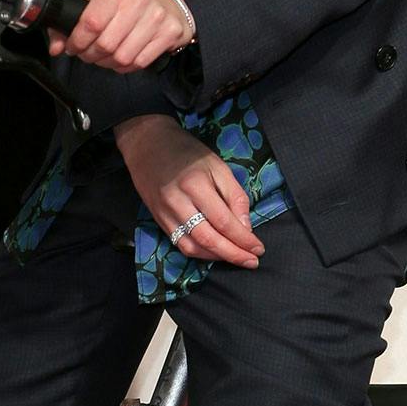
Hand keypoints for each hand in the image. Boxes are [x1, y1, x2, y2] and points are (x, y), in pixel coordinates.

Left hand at [46, 0, 192, 72]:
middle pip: (105, 45)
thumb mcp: (99, 5)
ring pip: (122, 57)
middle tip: (90, 54)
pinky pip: (139, 63)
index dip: (78, 41)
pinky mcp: (170, 33)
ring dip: (108, 63)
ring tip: (107, 56)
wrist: (170, 3)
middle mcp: (138, 2)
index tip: (74, 47)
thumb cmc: (128, 6)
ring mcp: (156, 18)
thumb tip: (56, 47)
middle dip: (92, 55)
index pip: (90, 23)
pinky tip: (123, 58)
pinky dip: (126, 67)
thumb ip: (72, 24)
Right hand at [114, 115, 263, 266]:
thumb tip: (246, 228)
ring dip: (217, 257)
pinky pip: (179, 244)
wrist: (148, 144)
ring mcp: (164, 213)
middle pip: (209, 239)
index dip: (243, 239)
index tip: (258, 249)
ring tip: (236, 258)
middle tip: (252, 262)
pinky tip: (214, 252)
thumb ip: (235, 196)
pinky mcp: (158, 219)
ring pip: (193, 247)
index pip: (224, 221)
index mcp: (195, 184)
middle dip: (233, 254)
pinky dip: (199, 253)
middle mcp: (178, 202)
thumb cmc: (186, 151)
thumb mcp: (218, 166)